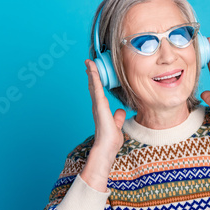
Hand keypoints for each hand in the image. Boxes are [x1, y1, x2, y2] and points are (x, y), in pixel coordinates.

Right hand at [81, 59, 125, 191]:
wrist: (107, 148)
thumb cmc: (111, 140)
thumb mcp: (117, 125)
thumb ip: (118, 117)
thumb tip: (121, 111)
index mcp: (101, 110)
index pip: (98, 93)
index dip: (96, 83)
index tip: (94, 74)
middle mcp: (97, 106)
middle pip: (94, 86)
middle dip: (91, 74)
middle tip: (89, 64)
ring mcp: (97, 105)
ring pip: (94, 84)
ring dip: (91, 72)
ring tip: (89, 61)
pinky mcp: (99, 105)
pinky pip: (96, 87)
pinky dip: (94, 76)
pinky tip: (92, 68)